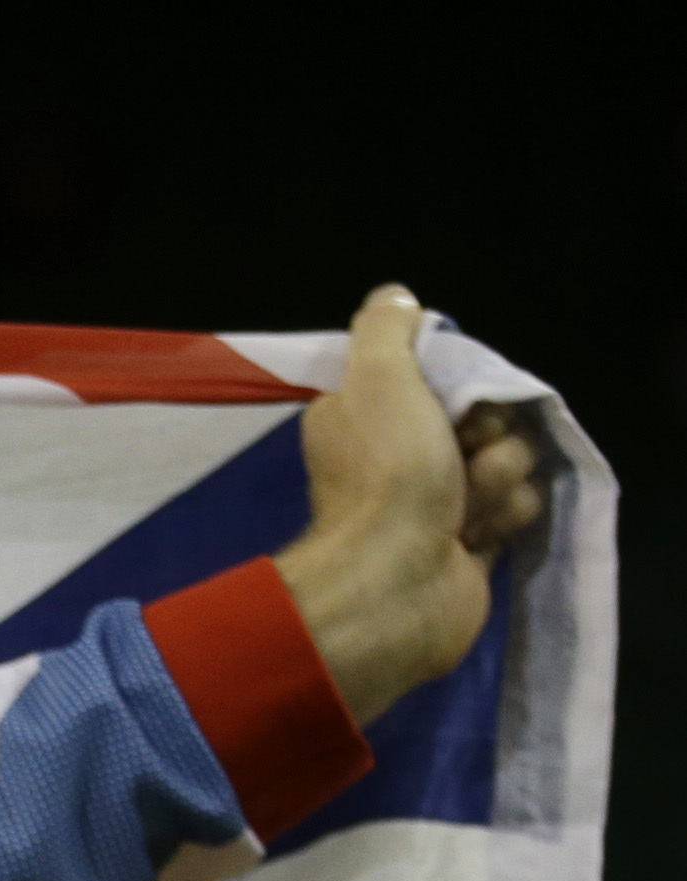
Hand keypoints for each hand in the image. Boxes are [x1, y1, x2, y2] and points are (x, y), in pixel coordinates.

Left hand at [273, 286, 547, 727]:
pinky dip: (504, 515)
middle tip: (459, 458)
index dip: (461, 385)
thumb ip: (385, 330)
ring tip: (462, 507)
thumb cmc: (388, 476)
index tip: (451, 402)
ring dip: (496, 479)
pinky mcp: (470, 540)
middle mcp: (397, 455)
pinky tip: (474, 535)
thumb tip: (396, 297)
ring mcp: (436, 500)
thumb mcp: (378, 379)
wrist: (397, 583)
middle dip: (487, 435)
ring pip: (508, 460)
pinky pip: (516, 505)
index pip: (442, 375)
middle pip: (485, 415)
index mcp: (365, 414)